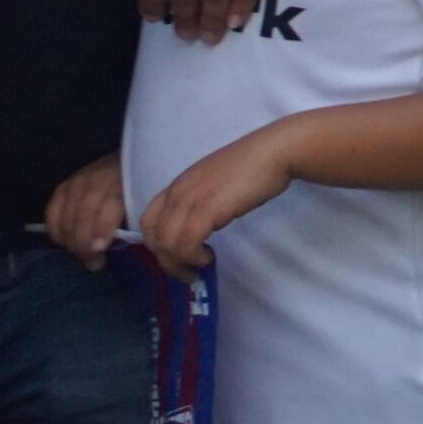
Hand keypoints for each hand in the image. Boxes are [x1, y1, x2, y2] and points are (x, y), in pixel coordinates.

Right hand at [44, 155, 131, 268]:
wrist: (128, 159)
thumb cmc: (140, 186)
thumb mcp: (145, 196)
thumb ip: (135, 216)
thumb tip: (124, 243)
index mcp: (124, 179)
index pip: (108, 205)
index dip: (101, 229)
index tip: (100, 249)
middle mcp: (97, 178)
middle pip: (83, 214)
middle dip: (85, 243)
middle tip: (94, 263)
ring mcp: (77, 180)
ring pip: (65, 216)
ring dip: (70, 241)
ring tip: (81, 257)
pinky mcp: (63, 185)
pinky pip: (51, 212)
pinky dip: (55, 231)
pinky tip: (65, 243)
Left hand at [139, 130, 293, 272]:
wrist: (274, 151)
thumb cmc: (253, 165)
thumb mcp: (215, 183)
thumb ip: (201, 200)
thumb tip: (201, 225)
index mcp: (179, 185)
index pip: (147, 221)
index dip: (157, 243)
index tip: (176, 255)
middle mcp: (178, 193)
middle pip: (154, 237)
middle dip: (167, 261)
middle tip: (187, 271)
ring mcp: (190, 200)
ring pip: (167, 244)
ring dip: (180, 263)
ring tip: (201, 265)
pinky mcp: (207, 209)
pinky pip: (186, 243)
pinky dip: (193, 257)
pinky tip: (208, 257)